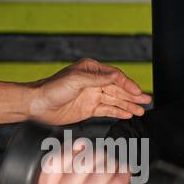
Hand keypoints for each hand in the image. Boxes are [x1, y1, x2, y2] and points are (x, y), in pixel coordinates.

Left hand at [29, 58, 150, 123]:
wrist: (37, 104)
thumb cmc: (52, 89)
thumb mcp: (76, 80)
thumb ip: (97, 79)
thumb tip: (116, 77)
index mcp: (91, 69)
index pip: (115, 76)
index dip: (128, 84)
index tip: (138, 92)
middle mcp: (93, 81)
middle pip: (118, 88)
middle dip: (133, 95)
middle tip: (146, 100)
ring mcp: (92, 96)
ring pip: (115, 100)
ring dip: (128, 105)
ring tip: (141, 110)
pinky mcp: (88, 109)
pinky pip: (107, 110)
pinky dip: (118, 112)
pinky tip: (128, 114)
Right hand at [36, 138, 135, 183]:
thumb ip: (67, 168)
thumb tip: (79, 144)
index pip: (54, 162)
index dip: (71, 151)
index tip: (81, 149)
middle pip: (80, 164)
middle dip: (97, 156)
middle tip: (104, 161)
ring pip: (100, 171)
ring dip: (112, 165)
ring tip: (115, 170)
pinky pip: (116, 182)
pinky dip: (124, 176)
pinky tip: (124, 177)